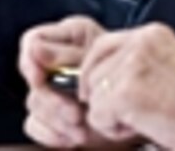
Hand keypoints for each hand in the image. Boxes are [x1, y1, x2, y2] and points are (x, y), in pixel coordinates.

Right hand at [20, 16, 136, 147]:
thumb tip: (35, 50)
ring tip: (83, 127)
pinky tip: (74, 136)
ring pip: (34, 103)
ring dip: (58, 119)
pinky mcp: (51, 114)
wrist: (143, 105)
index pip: (33, 41)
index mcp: (70, 38)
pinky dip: (53, 134)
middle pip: (33, 79)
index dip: (31, 58)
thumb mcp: (106, 61)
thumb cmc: (131, 74)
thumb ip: (69, 56)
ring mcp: (52, 89)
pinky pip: (34, 124)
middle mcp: (57, 62)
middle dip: (53, 101)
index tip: (40, 77)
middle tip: (76, 114)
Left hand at [79, 23, 174, 149]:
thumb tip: (105, 78)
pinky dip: (114, 129)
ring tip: (142, 118)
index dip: (96, 71)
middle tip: (125, 110)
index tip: (102, 91)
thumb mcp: (168, 65)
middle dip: (99, 94)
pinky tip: (141, 126)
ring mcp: (131, 65)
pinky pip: (97, 116)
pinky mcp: (125, 91)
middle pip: (91, 68)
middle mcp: (139, 42)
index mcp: (151, 34)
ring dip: (109, 114)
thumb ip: (138, 62)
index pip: (102, 45)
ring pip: (93, 95)